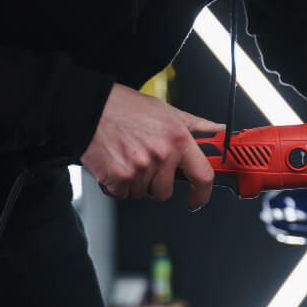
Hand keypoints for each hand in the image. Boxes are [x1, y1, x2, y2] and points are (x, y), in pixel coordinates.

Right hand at [81, 84, 223, 210]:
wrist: (88, 106)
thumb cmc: (125, 107)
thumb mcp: (167, 111)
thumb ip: (197, 126)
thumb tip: (219, 131)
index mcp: (178, 139)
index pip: (203, 175)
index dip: (202, 194)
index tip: (197, 200)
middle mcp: (161, 154)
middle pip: (165, 191)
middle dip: (155, 183)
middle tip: (144, 164)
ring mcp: (140, 167)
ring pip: (142, 193)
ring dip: (134, 182)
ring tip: (126, 157)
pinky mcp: (118, 176)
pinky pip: (121, 194)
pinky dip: (116, 184)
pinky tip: (114, 163)